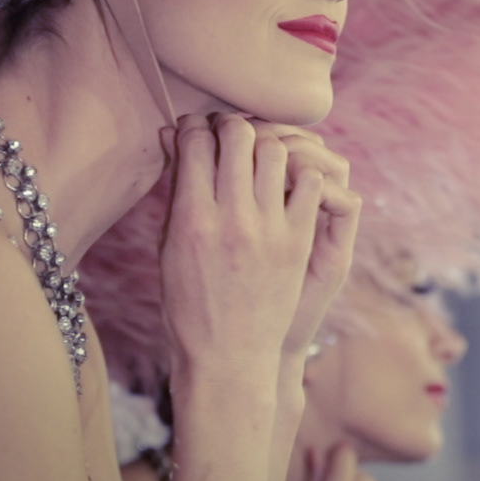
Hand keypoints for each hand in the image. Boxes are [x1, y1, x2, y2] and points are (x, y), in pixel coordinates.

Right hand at [159, 114, 355, 379]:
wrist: (229, 356)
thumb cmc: (189, 304)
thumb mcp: (170, 248)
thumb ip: (176, 191)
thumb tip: (172, 139)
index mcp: (191, 220)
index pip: (195, 145)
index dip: (194, 126)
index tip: (195, 128)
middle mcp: (232, 220)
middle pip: (237, 138)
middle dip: (230, 124)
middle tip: (228, 130)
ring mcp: (270, 230)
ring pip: (275, 152)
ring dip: (265, 141)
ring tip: (257, 149)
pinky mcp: (299, 241)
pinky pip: (309, 183)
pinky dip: (298, 170)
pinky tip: (286, 177)